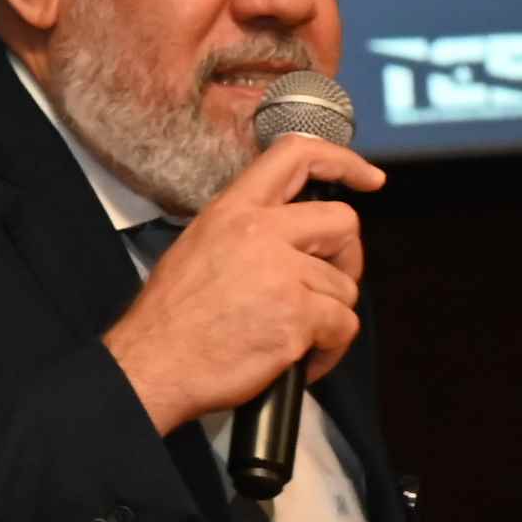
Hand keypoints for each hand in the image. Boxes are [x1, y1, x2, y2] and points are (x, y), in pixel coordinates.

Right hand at [103, 132, 383, 431]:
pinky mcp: (298, 316)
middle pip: (343, 222)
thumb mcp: (199, 246)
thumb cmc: (171, 319)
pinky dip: (330, 349)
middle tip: (328, 285)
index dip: (343, 162)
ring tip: (298, 336)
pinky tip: (300, 360)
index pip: (297, 155)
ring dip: (330, 314)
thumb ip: (247, 231)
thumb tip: (289, 236)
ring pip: (344, 285)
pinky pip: (343, 325)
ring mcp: (282, 273)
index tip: (369, 179)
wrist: (153, 365)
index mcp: (235, 210)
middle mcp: (261, 232)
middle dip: (346, 257)